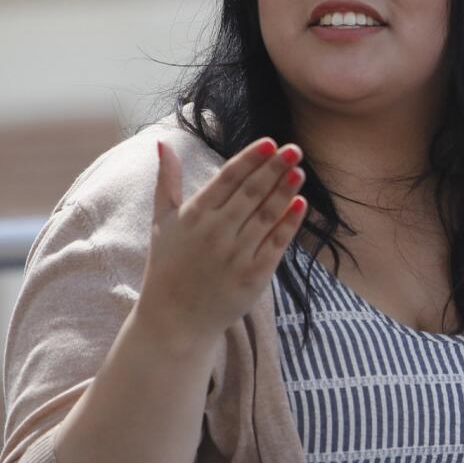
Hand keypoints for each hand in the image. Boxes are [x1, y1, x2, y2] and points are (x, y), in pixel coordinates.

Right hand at [138, 137, 306, 337]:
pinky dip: (289, 224)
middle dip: (274, 169)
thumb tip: (162, 143)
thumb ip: (166, 182)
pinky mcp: (252, 276)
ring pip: (266, 216)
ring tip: (300, 170)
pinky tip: (301, 204)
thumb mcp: (162, 222)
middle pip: (251, 193)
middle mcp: (215, 233)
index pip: (227, 178)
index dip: (251, 159)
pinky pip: (275, 244)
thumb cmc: (168, 267)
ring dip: (285, 191)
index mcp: (194, 215)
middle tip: (295, 148)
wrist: (174, 320)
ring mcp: (235, 255)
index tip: (270, 142)